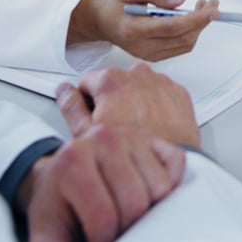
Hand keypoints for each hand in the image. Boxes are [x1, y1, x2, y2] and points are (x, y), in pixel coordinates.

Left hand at [21, 124, 185, 241]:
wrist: (59, 177)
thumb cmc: (57, 206)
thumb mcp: (46, 234)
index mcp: (72, 160)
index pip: (105, 217)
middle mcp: (103, 138)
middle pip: (137, 203)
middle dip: (127, 229)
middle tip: (111, 231)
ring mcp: (130, 133)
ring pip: (161, 188)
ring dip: (149, 212)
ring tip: (124, 213)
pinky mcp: (151, 135)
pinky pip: (177, 165)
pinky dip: (168, 188)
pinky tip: (144, 195)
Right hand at [56, 62, 200, 147]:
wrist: (165, 167)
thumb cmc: (127, 157)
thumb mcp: (86, 134)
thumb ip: (70, 106)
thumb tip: (63, 90)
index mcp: (111, 80)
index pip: (87, 81)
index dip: (86, 101)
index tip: (93, 116)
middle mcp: (137, 74)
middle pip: (115, 81)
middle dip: (112, 99)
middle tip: (114, 126)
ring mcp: (159, 81)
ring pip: (139, 85)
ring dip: (135, 99)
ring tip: (134, 127)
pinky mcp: (178, 91)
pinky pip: (161, 91)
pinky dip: (156, 103)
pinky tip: (153, 125)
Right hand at [68, 0, 218, 61]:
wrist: (98, 18)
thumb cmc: (112, 2)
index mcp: (133, 29)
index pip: (173, 27)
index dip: (196, 19)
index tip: (211, 9)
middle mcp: (140, 46)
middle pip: (182, 39)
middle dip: (202, 21)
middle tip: (212, 4)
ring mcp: (146, 53)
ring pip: (183, 45)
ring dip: (198, 27)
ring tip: (203, 7)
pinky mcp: (152, 55)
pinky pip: (178, 48)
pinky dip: (190, 33)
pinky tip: (192, 18)